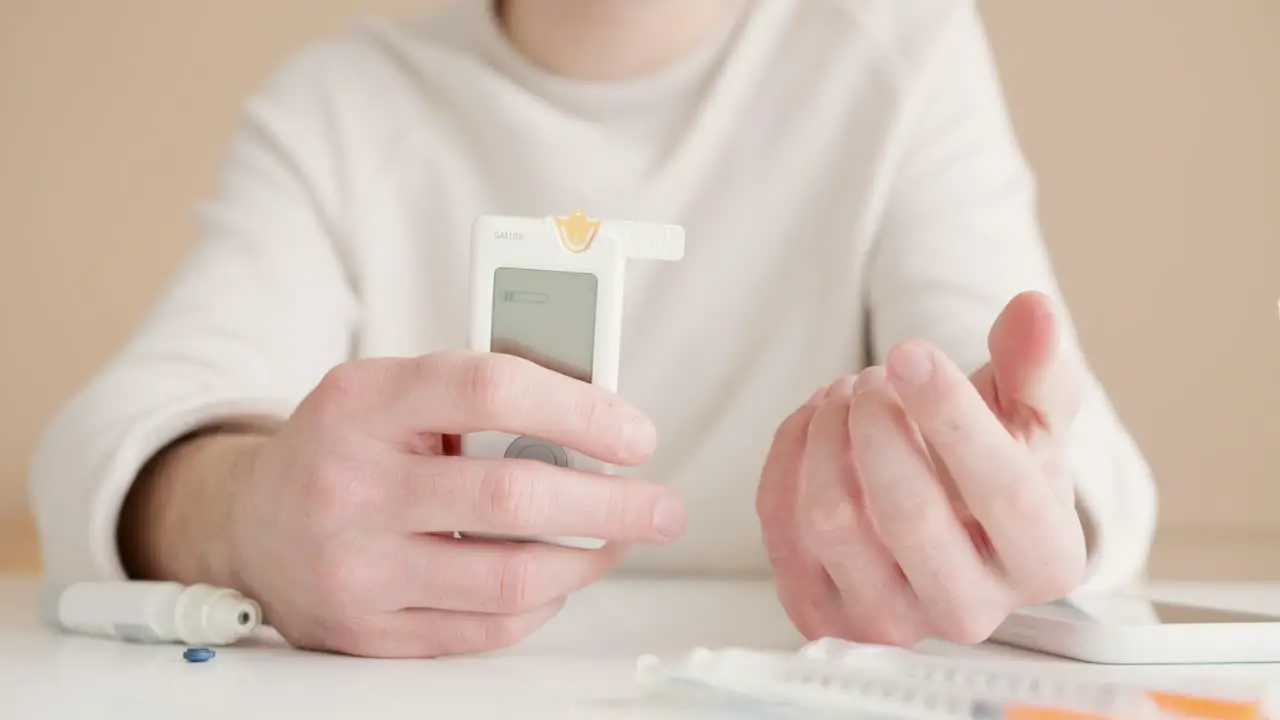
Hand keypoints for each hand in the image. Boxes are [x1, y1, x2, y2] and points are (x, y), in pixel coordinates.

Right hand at [133, 351, 685, 656]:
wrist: (248, 523)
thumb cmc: (346, 447)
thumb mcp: (391, 391)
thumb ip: (479, 395)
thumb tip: (598, 417)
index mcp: (364, 402)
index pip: (490, 388)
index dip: (580, 409)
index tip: (636, 435)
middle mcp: (352, 485)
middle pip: (512, 497)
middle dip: (611, 505)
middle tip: (663, 507)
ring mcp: (357, 567)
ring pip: (509, 578)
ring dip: (588, 560)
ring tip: (619, 540)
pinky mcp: (368, 631)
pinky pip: (485, 631)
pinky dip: (540, 605)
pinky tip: (557, 577)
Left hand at [757, 291, 1086, 645]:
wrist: (947, 528)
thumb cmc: (996, 464)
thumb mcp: (1030, 417)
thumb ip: (1036, 367)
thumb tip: (1035, 309)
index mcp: (1044, 563)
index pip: (1002, 490)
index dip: (950, 412)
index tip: (910, 351)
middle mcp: (969, 611)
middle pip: (908, 513)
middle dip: (877, 422)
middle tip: (872, 376)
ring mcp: (889, 623)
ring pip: (832, 521)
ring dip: (827, 434)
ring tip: (846, 395)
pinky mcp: (819, 616)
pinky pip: (780, 524)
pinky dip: (790, 454)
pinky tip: (814, 421)